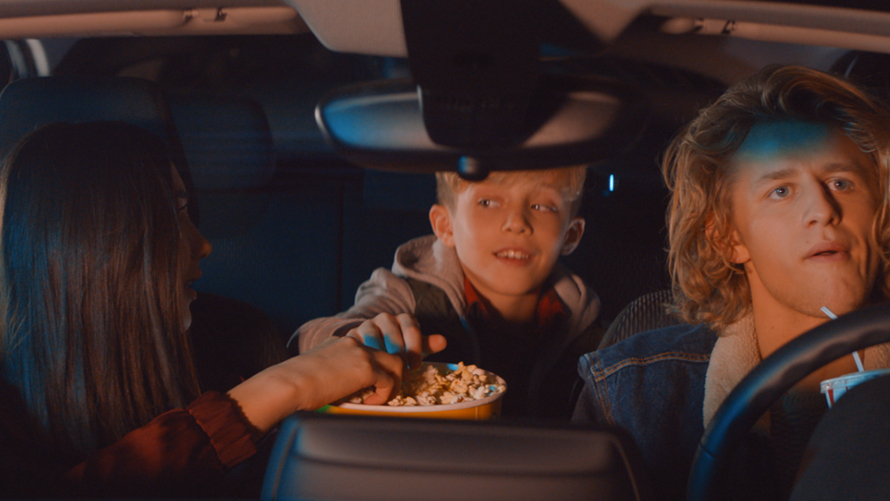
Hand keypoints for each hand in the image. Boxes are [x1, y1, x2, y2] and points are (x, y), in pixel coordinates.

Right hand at [227, 336, 402, 432]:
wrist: (288, 383)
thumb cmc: (294, 384)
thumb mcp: (316, 371)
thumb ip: (332, 374)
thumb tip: (340, 391)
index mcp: (340, 342)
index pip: (369, 348)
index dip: (376, 366)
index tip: (372, 383)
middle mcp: (353, 343)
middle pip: (388, 352)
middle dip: (393, 371)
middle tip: (387, 390)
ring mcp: (360, 353)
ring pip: (396, 363)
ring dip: (395, 382)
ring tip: (383, 397)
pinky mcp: (365, 368)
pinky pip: (389, 381)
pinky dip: (385, 394)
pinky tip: (370, 402)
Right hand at [345, 312, 446, 369]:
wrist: (370, 350)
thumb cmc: (397, 351)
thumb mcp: (413, 348)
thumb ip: (426, 344)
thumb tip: (443, 341)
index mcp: (404, 319)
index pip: (411, 328)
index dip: (415, 348)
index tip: (415, 366)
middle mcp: (385, 318)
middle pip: (393, 335)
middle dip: (399, 357)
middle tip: (402, 375)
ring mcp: (367, 325)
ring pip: (375, 339)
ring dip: (381, 358)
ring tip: (386, 375)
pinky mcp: (352, 334)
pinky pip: (359, 345)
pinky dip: (364, 359)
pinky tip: (370, 372)